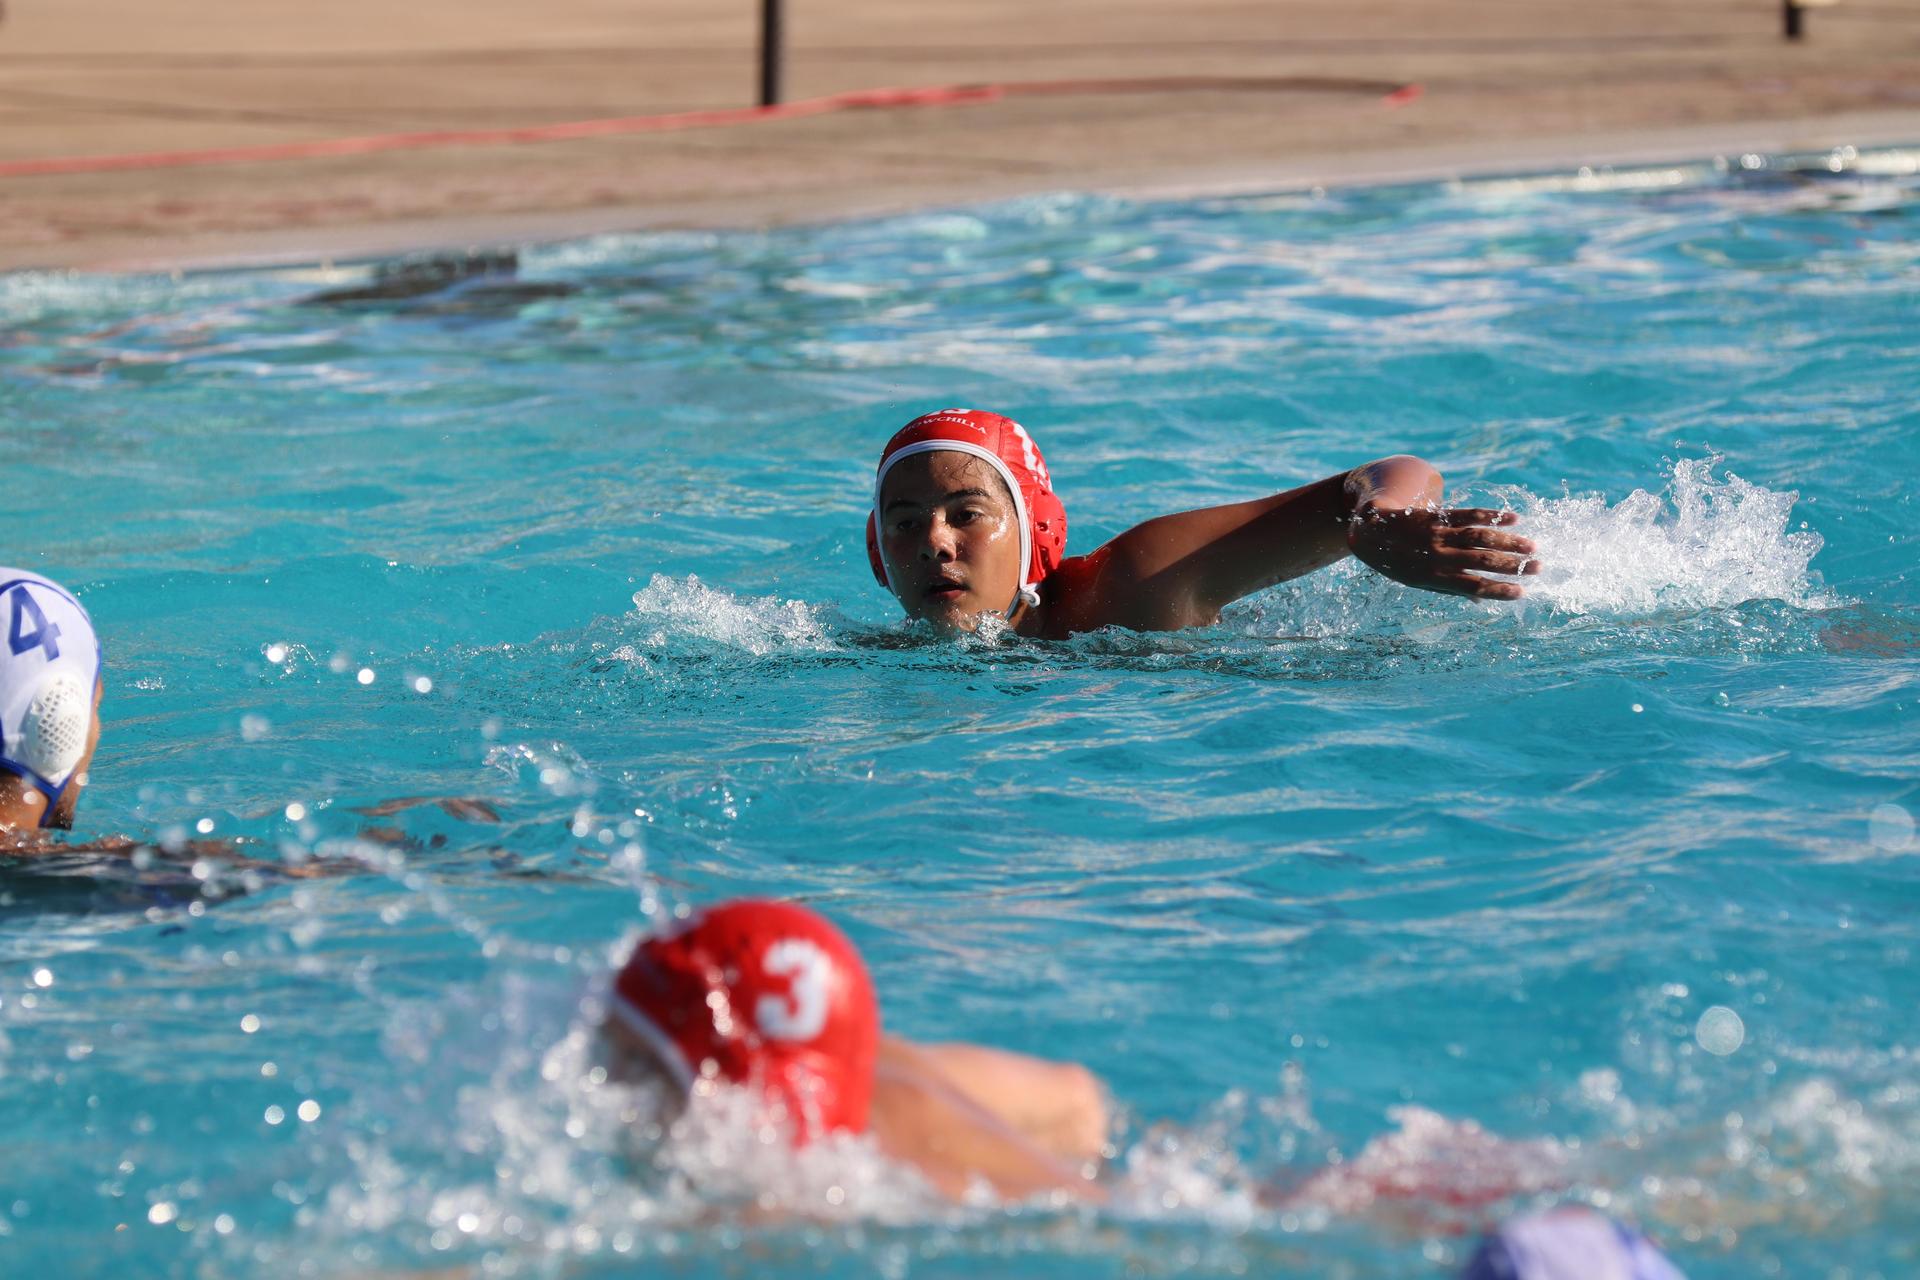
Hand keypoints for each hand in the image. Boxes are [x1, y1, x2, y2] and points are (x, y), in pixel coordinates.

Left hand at [1346, 503, 1539, 599]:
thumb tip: (1482, 598)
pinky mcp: (1436, 515)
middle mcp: (1437, 556)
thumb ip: (1450, 587)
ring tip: (1532, 547)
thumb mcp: (1419, 581)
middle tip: (1539, 568)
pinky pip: (1467, 514)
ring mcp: (1437, 534)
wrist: (1368, 532)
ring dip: (1509, 541)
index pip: (1473, 586)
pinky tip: (1514, 518)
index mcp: (1434, 577)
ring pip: (1479, 537)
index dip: (1499, 589)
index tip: (1523, 592)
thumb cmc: (1398, 561)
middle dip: (1513, 566)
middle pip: (1482, 561)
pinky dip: (1492, 515)